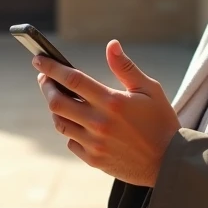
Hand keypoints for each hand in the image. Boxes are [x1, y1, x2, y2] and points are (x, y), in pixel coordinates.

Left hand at [33, 40, 180, 187]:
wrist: (169, 163)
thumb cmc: (161, 121)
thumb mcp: (149, 89)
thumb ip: (125, 67)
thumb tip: (111, 45)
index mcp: (112, 102)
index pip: (72, 80)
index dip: (51, 67)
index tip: (38, 59)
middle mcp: (99, 123)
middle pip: (56, 102)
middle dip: (46, 86)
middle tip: (45, 78)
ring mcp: (94, 144)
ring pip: (60, 123)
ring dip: (55, 108)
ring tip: (59, 98)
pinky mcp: (94, 159)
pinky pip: (71, 142)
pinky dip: (70, 130)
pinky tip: (76, 122)